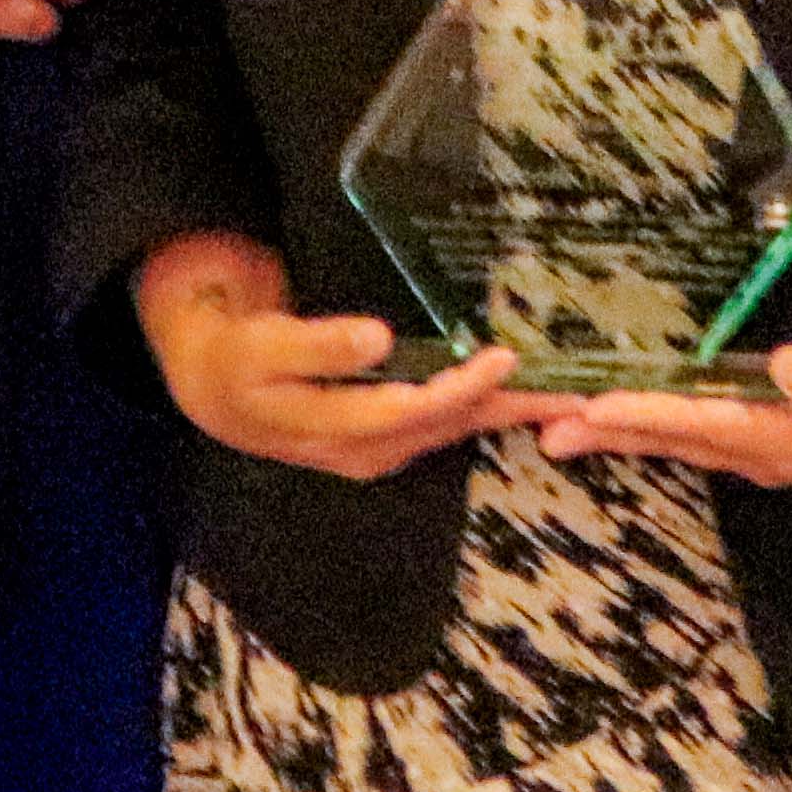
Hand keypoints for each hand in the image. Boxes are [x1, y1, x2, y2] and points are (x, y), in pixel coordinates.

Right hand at [134, 230, 571, 480]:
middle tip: (577, 390)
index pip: (413, 411)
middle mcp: (366, 451)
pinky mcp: (386, 436)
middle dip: (512, 411)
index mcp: (336, 429)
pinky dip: (485, 407)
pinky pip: (446, 423)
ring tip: (568, 395)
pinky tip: (519, 392)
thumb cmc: (237, 357)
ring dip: (508, 414)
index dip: (461, 388)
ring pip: (454, 430)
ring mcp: (379, 449)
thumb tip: (379, 341)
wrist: (214, 391)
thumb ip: (319, 345)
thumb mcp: (263, 346)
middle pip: (449, 427)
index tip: (505, 359)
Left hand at [545, 335, 791, 489]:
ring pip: (669, 439)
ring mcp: (756, 447)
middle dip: (601, 430)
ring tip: (550, 428)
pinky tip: (613, 420)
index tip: (592, 408)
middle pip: (666, 440)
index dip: (645, 414)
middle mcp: (757, 451)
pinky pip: (687, 431)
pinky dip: (644, 423)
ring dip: (610, 432)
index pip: (699, 425)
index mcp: (782, 440)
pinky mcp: (760, 433)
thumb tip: (786, 366)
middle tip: (535, 423)